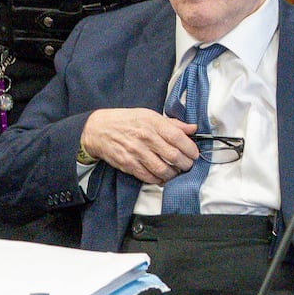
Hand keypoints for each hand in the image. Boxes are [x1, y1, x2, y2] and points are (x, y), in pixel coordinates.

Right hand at [79, 108, 201, 183]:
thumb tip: (192, 128)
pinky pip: (149, 177)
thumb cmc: (126, 121)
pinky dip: (159, 180)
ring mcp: (136, 152)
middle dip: (185, 164)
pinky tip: (163, 177)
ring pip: (162, 169)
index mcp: (152, 122)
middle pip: (173, 156)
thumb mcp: (149, 115)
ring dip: (174, 174)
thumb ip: (172, 124)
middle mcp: (145, 137)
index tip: (194, 153)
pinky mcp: (128, 164)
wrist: (98, 129)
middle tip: (188, 165)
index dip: (190, 148)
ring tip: (176, 171)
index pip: (177, 137)